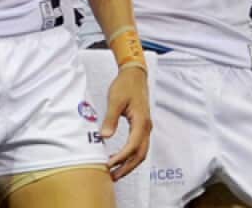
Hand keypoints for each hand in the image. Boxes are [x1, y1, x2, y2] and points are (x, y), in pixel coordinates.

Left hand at [102, 66, 151, 180]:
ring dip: (130, 164)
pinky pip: (140, 146)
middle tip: (112, 177)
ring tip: (115, 172)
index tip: (108, 165)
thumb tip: (105, 136)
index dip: (121, 158)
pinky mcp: (142, 126)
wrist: (135, 75)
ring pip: (142, 151)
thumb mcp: (115, 101)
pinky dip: (131, 155)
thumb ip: (110, 119)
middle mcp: (146, 126)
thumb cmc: (125, 86)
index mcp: (141, 121)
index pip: (133, 146)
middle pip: (141, 154)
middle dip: (127, 167)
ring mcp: (146, 127)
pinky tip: (119, 158)